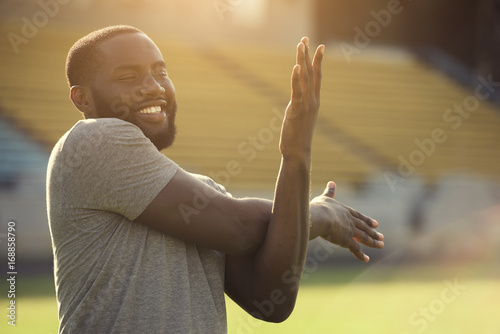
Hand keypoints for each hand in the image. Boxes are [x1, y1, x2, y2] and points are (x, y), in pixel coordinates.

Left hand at [280, 37, 324, 159]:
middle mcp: (313, 100)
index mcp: (315, 101)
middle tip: (305, 38)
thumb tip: (295, 101)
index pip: (318, 76)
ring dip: (302, 60)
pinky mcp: (296, 110)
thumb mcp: (300, 118)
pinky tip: (296, 67)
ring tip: (300, 45)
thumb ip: (300, 106)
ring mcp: (306, 105)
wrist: (298, 152)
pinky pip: (297, 91)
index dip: (318, 60)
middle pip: (312, 72)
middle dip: (308, 54)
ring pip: (305, 78)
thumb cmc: (298, 137)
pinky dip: (297, 78)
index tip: (320, 46)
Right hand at [310, 181, 383, 261]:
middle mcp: (350, 221)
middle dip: (373, 232)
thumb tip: (332, 182)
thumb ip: (330, 192)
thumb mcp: (325, 198)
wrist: (321, 217)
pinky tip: (366, 259)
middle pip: (364, 227)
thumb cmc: (320, 207)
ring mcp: (350, 231)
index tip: (375, 224)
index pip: (358, 216)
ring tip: (381, 245)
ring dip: (373, 242)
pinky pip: (355, 249)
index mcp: (345, 211)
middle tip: (381, 237)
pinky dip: (361, 255)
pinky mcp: (347, 240)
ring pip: (364, 237)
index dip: (367, 220)